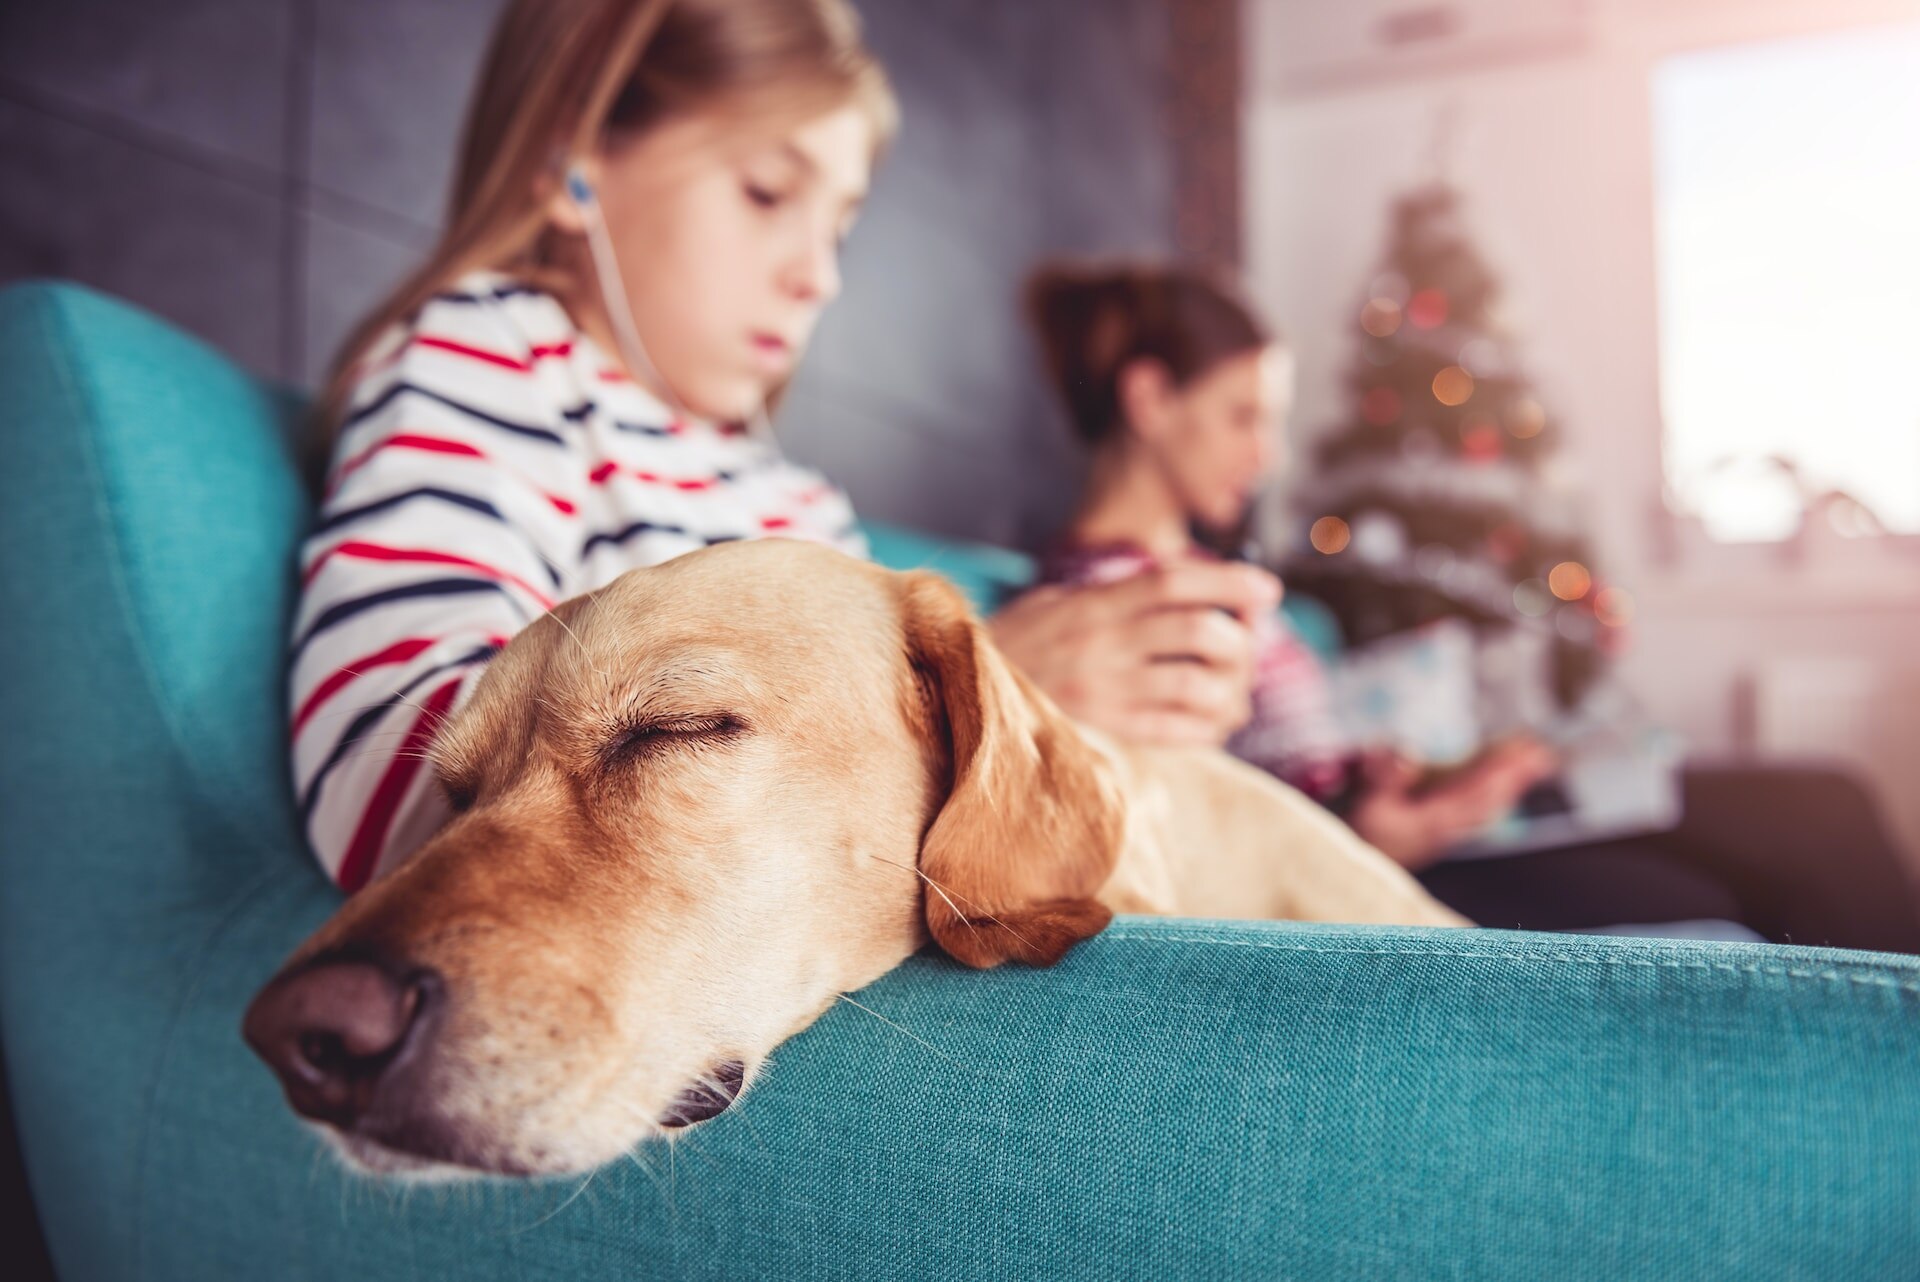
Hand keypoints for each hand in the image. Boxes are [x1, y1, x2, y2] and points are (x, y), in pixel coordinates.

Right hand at [987, 560, 1281, 746]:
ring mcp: (1103, 694)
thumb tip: (1187, 589)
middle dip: (1241, 639)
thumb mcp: (1054, 603)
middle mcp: (1101, 646)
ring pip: (1197, 685)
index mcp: (1091, 605)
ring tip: (1234, 690)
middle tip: (1247, 646)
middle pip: (1199, 631)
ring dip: (1232, 688)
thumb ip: (1112, 594)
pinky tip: (1215, 721)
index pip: (1174, 582)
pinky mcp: (1103, 735)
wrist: (957, 699)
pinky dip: (1211, 727)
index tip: (1267, 590)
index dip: (1230, 582)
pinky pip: (1178, 732)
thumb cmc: (1014, 649)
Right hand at [1348, 739, 1558, 870]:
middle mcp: (1447, 828)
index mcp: (1435, 821)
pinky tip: (1500, 795)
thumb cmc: (1360, 838)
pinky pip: (1476, 816)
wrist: (1352, 874)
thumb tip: (1409, 752)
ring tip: (1532, 768)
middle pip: (1490, 800)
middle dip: (1516, 776)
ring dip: (1510, 787)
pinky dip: (1493, 801)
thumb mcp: (1367, 805)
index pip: (1476, 791)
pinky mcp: (1438, 835)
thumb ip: (1386, 778)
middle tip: (1543, 755)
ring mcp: (1445, 834)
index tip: (1525, 752)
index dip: (1501, 770)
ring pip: (1486, 809)